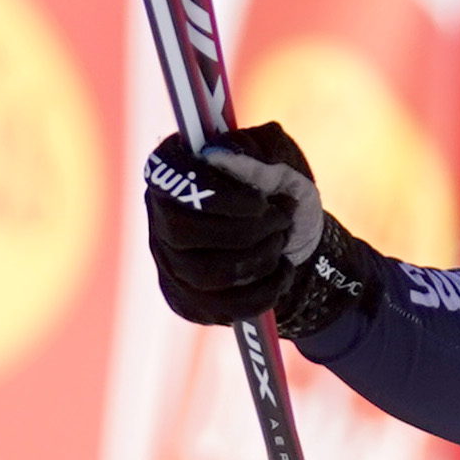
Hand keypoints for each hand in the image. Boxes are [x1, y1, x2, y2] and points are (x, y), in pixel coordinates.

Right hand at [141, 119, 380, 339]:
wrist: (297, 241)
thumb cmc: (281, 192)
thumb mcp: (282, 163)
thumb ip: (256, 153)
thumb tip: (217, 154)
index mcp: (174, 168)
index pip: (170, 180)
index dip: (216, 195)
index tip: (261, 201)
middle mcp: (162, 215)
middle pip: (183, 233)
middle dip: (247, 231)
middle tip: (281, 220)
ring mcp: (170, 261)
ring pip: (203, 273)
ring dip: (258, 258)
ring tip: (281, 242)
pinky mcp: (188, 298)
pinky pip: (221, 306)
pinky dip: (263, 290)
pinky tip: (282, 272)